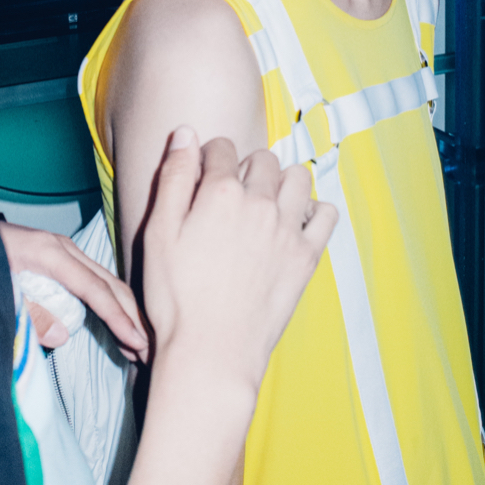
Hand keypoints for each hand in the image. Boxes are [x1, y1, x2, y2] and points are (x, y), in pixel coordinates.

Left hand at [0, 222, 148, 362]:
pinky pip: (92, 281)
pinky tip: (116, 325)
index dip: (117, 317)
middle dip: (133, 317)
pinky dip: (108, 305)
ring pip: (105, 282)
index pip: (94, 288)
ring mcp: (63, 251)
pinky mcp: (59, 258)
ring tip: (139, 346)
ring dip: (124, 312)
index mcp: (49, 253)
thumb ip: (27, 315)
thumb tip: (61, 336)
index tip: (137, 342)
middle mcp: (62, 248)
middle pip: (109, 283)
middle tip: (150, 351)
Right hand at [141, 129, 335, 394]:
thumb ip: (172, 177)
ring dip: (281, 181)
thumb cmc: (176, 298)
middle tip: (232, 195)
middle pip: (261, 159)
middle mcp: (259, 202)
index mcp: (219, 192)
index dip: (208, 158)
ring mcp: (287, 229)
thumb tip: (186, 133)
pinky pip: (326, 214)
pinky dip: (314, 210)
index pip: (220, 148)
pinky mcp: (307, 256)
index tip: (203, 177)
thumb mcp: (158, 233)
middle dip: (246, 168)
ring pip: (297, 177)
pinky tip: (294, 223)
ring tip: (264, 203)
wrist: (211, 351)